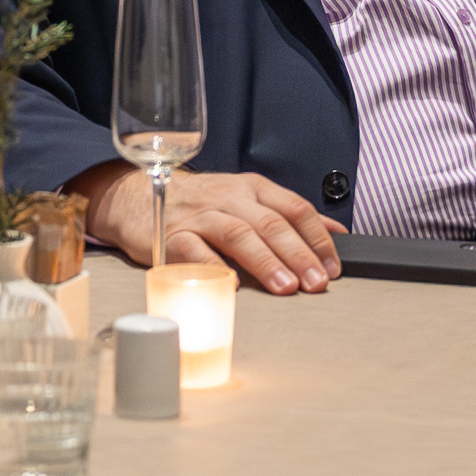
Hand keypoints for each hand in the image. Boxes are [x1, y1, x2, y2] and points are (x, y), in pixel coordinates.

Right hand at [67, 160, 340, 293]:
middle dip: (298, 254)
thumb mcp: (247, 198)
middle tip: (317, 282)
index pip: (294, 208)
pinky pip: (196, 252)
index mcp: (252, 188)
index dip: (317, 238)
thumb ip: (290, 214)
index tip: (332, 266)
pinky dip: (215, 268)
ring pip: (239, 235)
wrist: (138, 196)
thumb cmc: (200, 203)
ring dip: (266, 262)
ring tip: (286, 287)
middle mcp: (229, 198)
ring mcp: (201, 216)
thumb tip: (336, 231)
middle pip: (271, 223)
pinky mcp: (173, 236)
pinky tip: (232, 285)